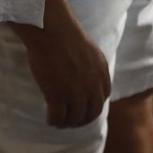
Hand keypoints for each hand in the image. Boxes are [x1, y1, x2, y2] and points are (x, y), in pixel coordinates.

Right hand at [15, 0, 110, 127]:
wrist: (51, 29)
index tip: (83, 108)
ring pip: (75, 118)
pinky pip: (58, 117)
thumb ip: (93, 66)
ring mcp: (75, 91)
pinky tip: (50, 120)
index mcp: (101, 72)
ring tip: (59, 122)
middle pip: (92, 113)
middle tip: (71, 121)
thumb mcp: (90, 50)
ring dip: (67, 123)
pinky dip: (54, 121)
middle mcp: (92, 85)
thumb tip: (87, 77)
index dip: (93, 106)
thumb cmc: (65, 34)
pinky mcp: (57, 94)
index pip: (102, 98)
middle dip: (82, 120)